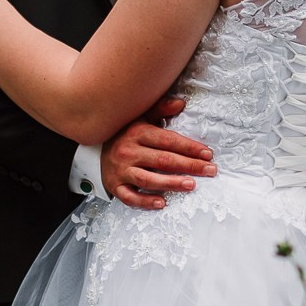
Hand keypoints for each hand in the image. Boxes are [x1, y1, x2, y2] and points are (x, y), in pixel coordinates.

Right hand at [102, 98, 216, 210]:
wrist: (95, 151)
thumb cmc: (125, 135)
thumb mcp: (141, 118)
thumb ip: (160, 110)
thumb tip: (181, 103)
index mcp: (137, 132)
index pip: (168, 140)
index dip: (189, 147)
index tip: (207, 153)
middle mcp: (128, 151)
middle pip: (163, 160)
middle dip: (189, 165)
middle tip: (210, 170)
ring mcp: (121, 170)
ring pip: (148, 179)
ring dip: (171, 183)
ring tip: (191, 185)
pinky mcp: (116, 186)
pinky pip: (130, 197)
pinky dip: (145, 201)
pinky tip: (162, 203)